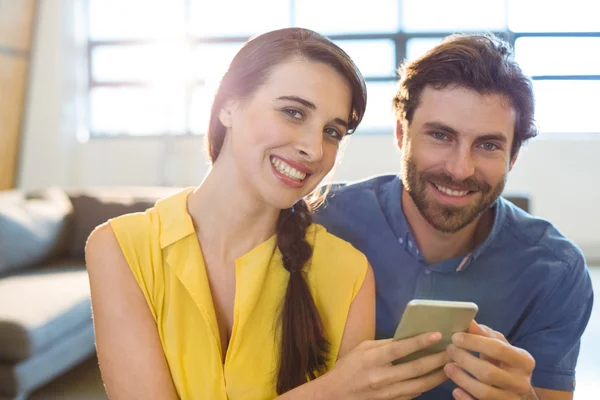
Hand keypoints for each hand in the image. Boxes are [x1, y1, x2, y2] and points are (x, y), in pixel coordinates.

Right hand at [319, 332, 448, 399]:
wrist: (334, 396)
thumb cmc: (347, 367)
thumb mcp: (362, 349)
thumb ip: (384, 344)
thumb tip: (408, 337)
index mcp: (372, 359)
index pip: (399, 349)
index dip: (419, 342)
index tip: (437, 335)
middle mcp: (381, 377)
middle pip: (415, 368)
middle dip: (437, 359)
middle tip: (453, 350)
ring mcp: (388, 393)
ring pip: (420, 385)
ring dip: (438, 375)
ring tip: (451, 364)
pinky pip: (414, 394)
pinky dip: (427, 385)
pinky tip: (436, 377)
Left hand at [444, 321, 536, 399]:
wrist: (516, 387)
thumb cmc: (503, 360)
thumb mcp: (498, 344)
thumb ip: (483, 333)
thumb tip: (468, 320)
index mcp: (524, 360)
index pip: (498, 349)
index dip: (474, 342)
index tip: (455, 337)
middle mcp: (521, 382)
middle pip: (488, 372)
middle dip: (464, 360)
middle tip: (449, 350)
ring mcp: (512, 399)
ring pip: (484, 392)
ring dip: (462, 379)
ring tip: (447, 367)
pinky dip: (466, 399)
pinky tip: (455, 390)